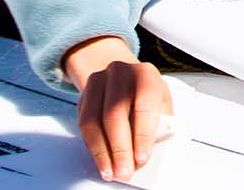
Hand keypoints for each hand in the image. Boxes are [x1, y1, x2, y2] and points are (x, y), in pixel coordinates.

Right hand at [63, 36, 171, 182]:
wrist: (125, 78)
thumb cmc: (147, 96)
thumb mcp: (160, 105)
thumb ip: (158, 126)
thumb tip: (151, 155)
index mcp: (146, 75)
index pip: (144, 104)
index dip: (142, 135)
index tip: (141, 158)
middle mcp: (120, 73)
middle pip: (115, 113)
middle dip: (120, 148)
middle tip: (124, 170)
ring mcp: (99, 81)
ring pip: (94, 120)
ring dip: (102, 151)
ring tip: (110, 170)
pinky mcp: (84, 95)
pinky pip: (83, 123)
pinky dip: (92, 146)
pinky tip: (101, 159)